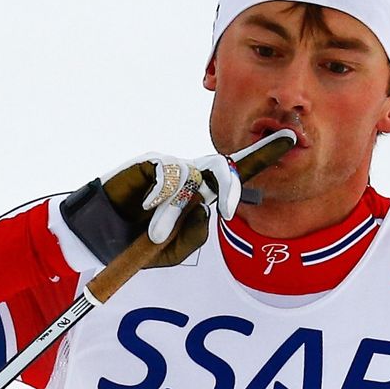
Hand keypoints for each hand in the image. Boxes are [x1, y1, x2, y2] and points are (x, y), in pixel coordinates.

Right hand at [61, 130, 295, 267]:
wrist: (100, 236)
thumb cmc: (138, 244)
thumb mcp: (174, 251)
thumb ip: (195, 234)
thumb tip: (206, 209)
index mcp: (202, 194)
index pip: (235, 173)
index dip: (261, 156)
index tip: (289, 137)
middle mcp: (191, 176)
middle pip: (223, 167)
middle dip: (231, 185)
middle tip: (229, 209)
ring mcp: (171, 167)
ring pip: (191, 178)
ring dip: (175, 210)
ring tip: (156, 233)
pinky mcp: (149, 162)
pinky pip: (167, 172)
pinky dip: (160, 193)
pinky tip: (146, 207)